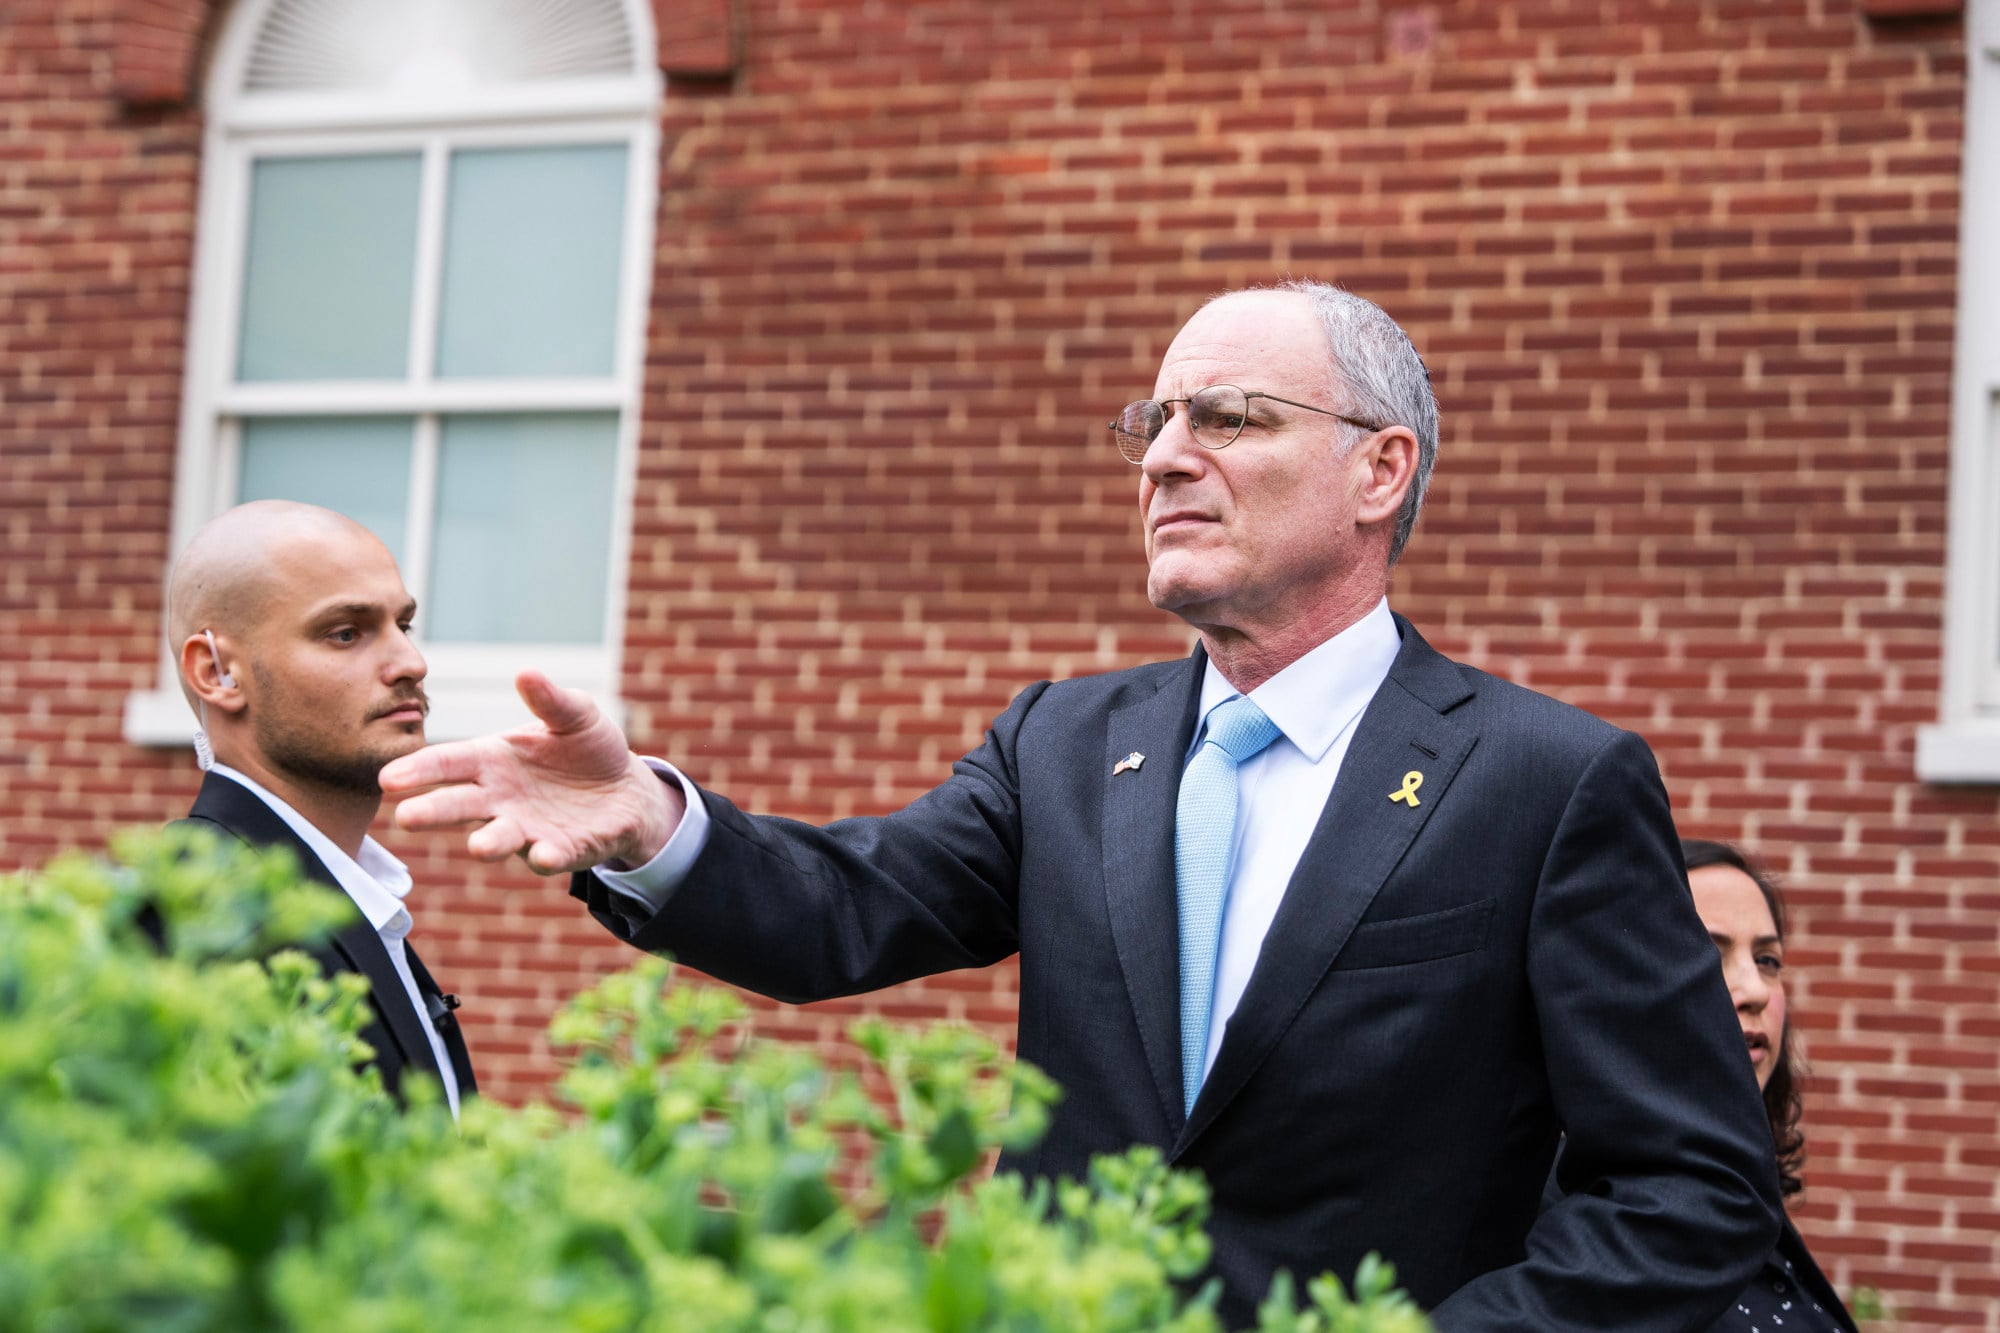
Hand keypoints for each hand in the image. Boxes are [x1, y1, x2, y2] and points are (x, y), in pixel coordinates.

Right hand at [379, 671, 683, 874]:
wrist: (628, 789)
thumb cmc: (587, 748)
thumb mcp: (575, 716)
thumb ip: (550, 700)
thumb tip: (525, 672)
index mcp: (493, 760)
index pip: (449, 762)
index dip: (419, 769)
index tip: (390, 778)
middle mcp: (500, 798)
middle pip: (459, 805)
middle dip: (433, 812)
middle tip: (405, 818)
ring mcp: (527, 828)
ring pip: (499, 838)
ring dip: (488, 843)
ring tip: (478, 847)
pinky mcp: (562, 850)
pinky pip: (550, 856)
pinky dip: (547, 856)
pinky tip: (546, 853)